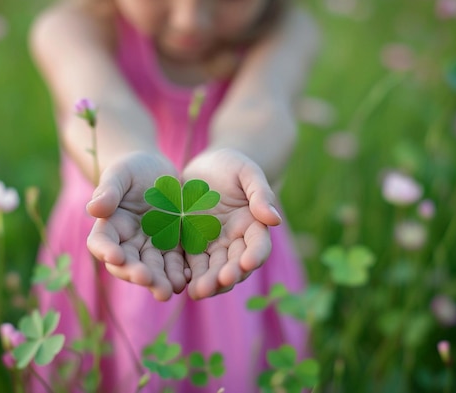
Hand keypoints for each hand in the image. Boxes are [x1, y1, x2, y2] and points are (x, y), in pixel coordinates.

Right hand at [86, 152, 188, 300]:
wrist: (156, 171)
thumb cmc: (132, 168)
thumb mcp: (120, 173)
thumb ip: (109, 189)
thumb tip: (93, 209)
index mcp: (109, 225)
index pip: (101, 242)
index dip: (106, 251)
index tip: (116, 256)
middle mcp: (127, 242)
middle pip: (127, 263)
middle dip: (137, 274)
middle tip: (148, 280)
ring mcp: (149, 247)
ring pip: (152, 269)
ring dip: (159, 281)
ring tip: (169, 290)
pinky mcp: (171, 246)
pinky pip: (174, 263)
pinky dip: (178, 273)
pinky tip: (187, 279)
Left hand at [181, 149, 281, 299]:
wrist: (204, 165)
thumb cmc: (231, 164)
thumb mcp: (247, 171)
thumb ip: (260, 194)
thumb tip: (274, 219)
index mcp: (253, 225)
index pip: (258, 245)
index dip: (254, 255)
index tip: (247, 262)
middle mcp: (235, 240)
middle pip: (235, 265)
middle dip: (228, 276)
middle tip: (219, 282)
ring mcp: (212, 245)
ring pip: (213, 270)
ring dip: (208, 282)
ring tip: (198, 291)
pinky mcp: (192, 245)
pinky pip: (190, 263)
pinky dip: (188, 275)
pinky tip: (181, 281)